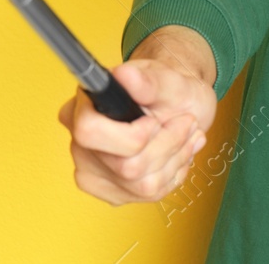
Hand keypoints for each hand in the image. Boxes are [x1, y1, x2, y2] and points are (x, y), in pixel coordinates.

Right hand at [58, 28, 217, 204]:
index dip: (131, 135)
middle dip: (166, 145)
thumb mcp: (167, 80)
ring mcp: (93, 172)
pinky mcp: (111, 192)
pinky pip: (147, 195)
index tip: (155, 121)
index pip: (89, 133)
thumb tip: (125, 75)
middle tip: (187, 123)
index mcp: (83, 107)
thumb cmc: (168, 91)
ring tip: (188, 135)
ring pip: (141, 184)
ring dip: (175, 159)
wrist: (178, 107)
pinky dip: (173, 174)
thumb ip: (147, 80)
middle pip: (125, 166)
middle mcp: (80, 143)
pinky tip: (178, 153)